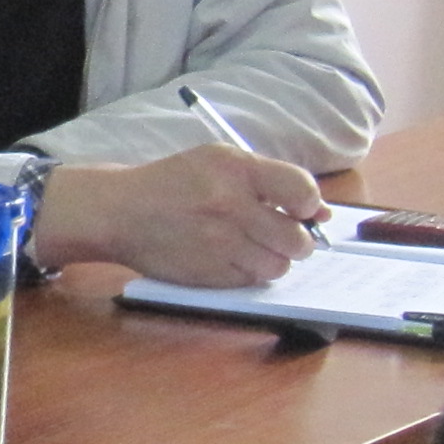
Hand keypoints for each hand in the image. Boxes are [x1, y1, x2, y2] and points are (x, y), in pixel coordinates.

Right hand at [31, 146, 327, 287]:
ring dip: (272, 259)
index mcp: (235, 169)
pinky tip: (228, 256)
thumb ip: (272, 181)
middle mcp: (229, 205)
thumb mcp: (219, 162)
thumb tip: (322, 213)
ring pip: (278, 266)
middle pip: (297, 239)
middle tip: (280, 234)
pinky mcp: (208, 274)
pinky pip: (251, 281)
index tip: (300, 209)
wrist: (121, 212)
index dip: (309, 205)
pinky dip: (248, 272)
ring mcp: (218, 243)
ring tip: (250, 245)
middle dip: (296, 240)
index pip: (302, 191)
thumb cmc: (176, 183)